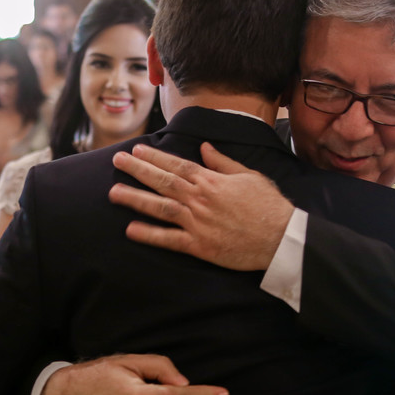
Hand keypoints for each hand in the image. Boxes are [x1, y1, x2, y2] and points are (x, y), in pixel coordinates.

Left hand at [107, 143, 293, 271]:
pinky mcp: (200, 246)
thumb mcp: (249, 175)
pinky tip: (131, 230)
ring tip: (114, 193)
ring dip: (135, 199)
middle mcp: (200, 199)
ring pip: (160, 207)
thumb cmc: (268, 205)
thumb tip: (205, 148)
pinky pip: (169, 239)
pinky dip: (149, 235)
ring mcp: (197, 223)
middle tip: (117, 161)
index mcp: (211, 181)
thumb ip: (223, 162)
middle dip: (138, 170)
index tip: (137, 150)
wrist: (280, 237)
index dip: (155, 157)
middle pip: (162, 181)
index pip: (177, 165)